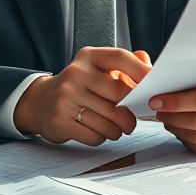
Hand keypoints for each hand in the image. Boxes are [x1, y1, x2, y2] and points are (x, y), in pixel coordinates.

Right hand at [14, 47, 151, 144]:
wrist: (40, 102)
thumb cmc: (78, 86)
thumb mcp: (97, 69)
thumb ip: (124, 66)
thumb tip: (150, 67)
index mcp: (88, 57)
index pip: (120, 58)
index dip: (141, 71)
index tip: (154, 83)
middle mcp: (75, 74)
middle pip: (119, 95)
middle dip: (131, 113)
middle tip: (131, 120)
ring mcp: (65, 97)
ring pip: (109, 120)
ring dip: (118, 129)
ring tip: (114, 127)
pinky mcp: (60, 120)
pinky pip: (95, 135)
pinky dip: (102, 137)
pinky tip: (97, 130)